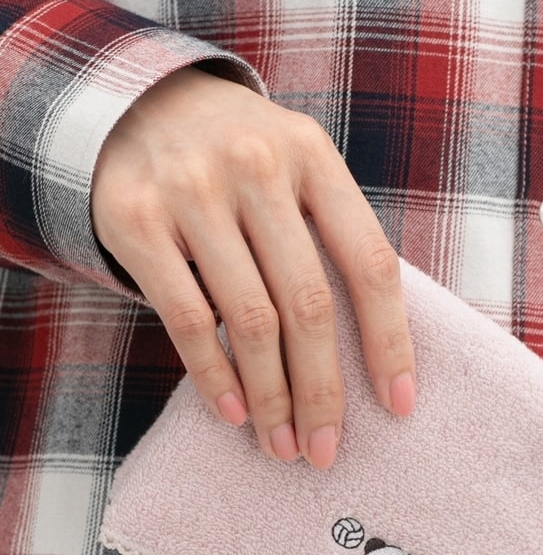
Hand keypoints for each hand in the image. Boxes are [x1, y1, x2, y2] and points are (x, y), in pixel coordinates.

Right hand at [91, 67, 414, 469]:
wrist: (134, 104)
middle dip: (322, 392)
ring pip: (250, 321)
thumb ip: (331, 235)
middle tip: (324, 450)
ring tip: (281, 445)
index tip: (398, 406)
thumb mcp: (295, 169)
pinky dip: (215, 376)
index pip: (369, 263)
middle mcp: (257, 167)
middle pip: (309, 305)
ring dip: (270, 397)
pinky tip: (234, 414)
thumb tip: (372, 348)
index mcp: (314, 157)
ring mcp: (193, 191)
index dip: (389, 342)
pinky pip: (188, 319)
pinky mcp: (138, 221)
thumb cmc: (238, 160)